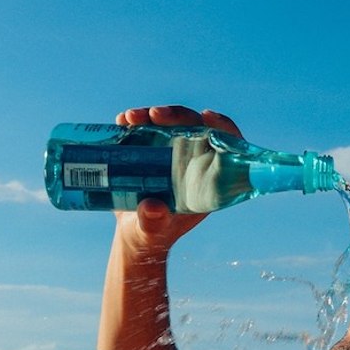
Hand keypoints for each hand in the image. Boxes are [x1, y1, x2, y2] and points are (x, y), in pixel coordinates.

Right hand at [112, 105, 242, 253]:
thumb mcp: (153, 232)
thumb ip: (155, 223)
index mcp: (207, 179)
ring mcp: (172, 151)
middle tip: (154, 115)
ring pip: (169, 123)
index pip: (226, 147)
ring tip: (130, 118)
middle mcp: (194, 160)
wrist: (133, 231)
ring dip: (151, 115)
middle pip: (195, 127)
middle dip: (178, 116)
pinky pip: (146, 127)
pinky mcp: (151, 147)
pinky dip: (135, 121)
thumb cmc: (152, 234)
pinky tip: (122, 120)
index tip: (206, 117)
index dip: (222, 128)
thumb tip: (153, 209)